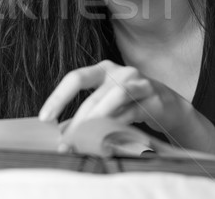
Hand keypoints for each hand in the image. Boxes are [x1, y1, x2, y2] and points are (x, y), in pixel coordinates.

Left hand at [38, 60, 191, 137]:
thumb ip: (89, 113)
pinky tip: (109, 140)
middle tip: (66, 144)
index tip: (45, 118)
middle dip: (77, 124)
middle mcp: (119, 71)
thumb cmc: (132, 104)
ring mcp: (137, 82)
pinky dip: (118, 127)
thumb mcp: (109, 103)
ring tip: (85, 142)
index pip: (75, 78)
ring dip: (97, 124)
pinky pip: (132, 112)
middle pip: (93, 97)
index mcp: (103, 69)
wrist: (169, 106)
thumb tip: (64, 135)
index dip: (58, 97)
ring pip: (113, 101)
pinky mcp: (152, 96)